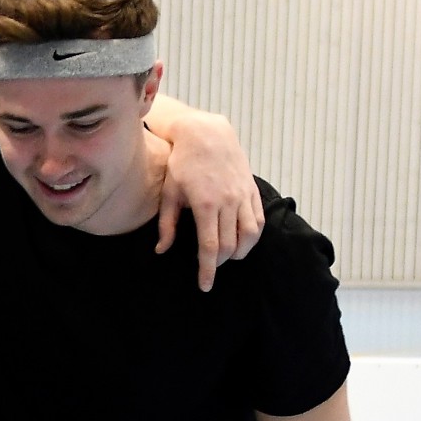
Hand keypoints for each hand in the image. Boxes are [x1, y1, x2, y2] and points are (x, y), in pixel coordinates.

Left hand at [155, 114, 264, 289]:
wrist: (206, 134)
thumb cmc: (182, 164)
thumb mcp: (169, 193)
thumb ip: (167, 225)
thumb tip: (161, 251)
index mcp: (205, 204)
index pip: (209, 247)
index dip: (207, 270)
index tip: (205, 286)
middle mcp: (228, 201)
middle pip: (230, 246)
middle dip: (219, 263)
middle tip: (209, 268)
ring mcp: (243, 195)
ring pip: (249, 236)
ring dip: (239, 252)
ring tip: (227, 256)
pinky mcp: (252, 190)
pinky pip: (258, 220)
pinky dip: (252, 237)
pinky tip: (242, 242)